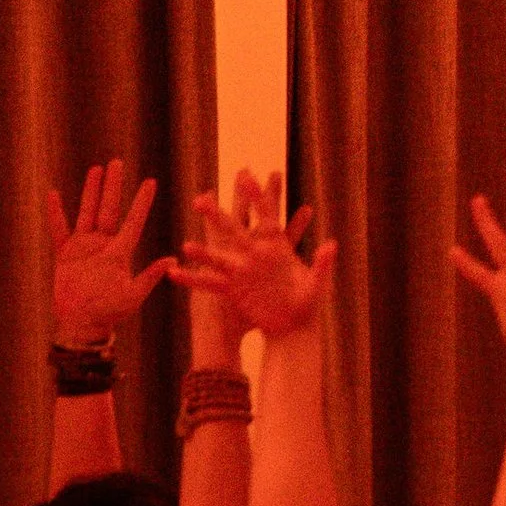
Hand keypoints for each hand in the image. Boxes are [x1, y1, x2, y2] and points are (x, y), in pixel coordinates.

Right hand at [45, 160, 167, 347]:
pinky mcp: (65, 255)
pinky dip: (56, 213)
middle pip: (108, 209)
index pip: (133, 221)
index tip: (150, 182)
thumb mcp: (132, 296)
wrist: (81, 325)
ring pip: (87, 212)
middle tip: (116, 162)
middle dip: (113, 186)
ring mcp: (83, 248)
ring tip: (96, 170)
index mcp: (119, 252)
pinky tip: (54, 194)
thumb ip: (149, 277)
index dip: (141, 201)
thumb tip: (172, 259)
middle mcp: (102, 245)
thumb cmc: (109, 314)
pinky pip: (59, 230)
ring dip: (91, 191)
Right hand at [171, 169, 335, 339]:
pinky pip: (207, 283)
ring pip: (216, 251)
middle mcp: (254, 255)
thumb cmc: (304, 307)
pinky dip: (191, 278)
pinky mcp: (231, 290)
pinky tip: (173, 271)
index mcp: (275, 248)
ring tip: (189, 224)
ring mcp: (240, 271)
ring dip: (202, 241)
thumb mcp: (315, 285)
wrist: (290, 330)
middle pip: (236, 225)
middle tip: (205, 194)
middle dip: (223, 208)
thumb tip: (331, 245)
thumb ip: (321, 264)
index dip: (257, 195)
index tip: (248, 175)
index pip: (265, 215)